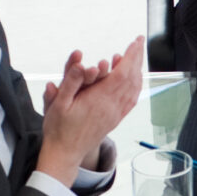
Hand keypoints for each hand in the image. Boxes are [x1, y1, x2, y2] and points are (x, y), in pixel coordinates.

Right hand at [39, 38, 143, 181]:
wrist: (65, 154)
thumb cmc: (58, 129)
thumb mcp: (58, 104)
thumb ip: (70, 82)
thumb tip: (81, 64)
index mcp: (99, 100)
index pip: (122, 73)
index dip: (130, 56)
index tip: (134, 41)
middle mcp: (111, 107)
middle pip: (132, 78)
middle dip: (137, 58)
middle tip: (138, 43)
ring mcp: (115, 114)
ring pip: (134, 89)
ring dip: (137, 71)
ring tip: (135, 57)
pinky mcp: (114, 120)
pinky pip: (131, 101)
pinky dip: (135, 87)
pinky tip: (134, 81)